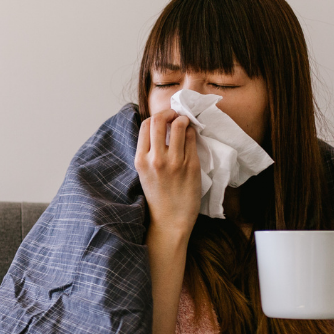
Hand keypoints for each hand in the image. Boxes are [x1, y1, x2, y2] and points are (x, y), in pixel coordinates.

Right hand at [135, 111, 200, 237]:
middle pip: (160, 120)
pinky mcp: (191, 165)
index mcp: (140, 160)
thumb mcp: (144, 173)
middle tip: (176, 115)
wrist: (170, 221)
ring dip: (183, 120)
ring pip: (180, 125)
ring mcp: (175, 162)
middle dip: (170, 112)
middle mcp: (156, 159)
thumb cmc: (158, 197)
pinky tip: (191, 137)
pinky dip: (192, 133)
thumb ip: (148, 152)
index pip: (145, 125)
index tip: (164, 118)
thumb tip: (159, 128)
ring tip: (185, 124)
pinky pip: (192, 139)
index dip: (156, 117)